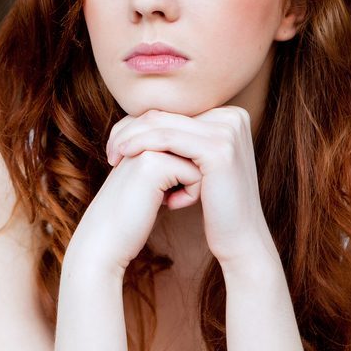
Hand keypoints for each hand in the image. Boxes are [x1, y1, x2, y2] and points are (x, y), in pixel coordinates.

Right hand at [68, 140, 201, 272]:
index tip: (162, 191)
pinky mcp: (154, 164)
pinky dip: (189, 195)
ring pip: (198, 160)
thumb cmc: (131, 216)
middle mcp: (140, 135)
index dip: (183, 171)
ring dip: (191, 185)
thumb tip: (202, 156)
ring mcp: (146, 147)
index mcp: (137, 134)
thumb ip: (169, 160)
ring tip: (167, 200)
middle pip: (193, 149)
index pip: (185, 144)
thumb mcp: (150, 181)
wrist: (105, 240)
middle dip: (189, 175)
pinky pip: (196, 174)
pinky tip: (169, 205)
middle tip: (166, 197)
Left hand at [106, 107, 275, 265]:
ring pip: (162, 124)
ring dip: (131, 138)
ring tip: (113, 156)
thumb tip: (140, 122)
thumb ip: (181, 140)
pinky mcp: (219, 149)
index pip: (171, 111)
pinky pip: (168, 139)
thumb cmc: (214, 206)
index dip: (138, 124)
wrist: (240, 239)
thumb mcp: (197, 166)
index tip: (116, 142)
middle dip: (131, 129)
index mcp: (228, 115)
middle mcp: (232, 116)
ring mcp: (228, 131)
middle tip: (110, 149)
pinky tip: (124, 156)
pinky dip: (142, 145)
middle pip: (166, 114)